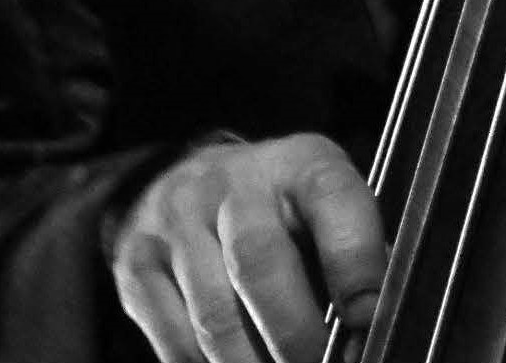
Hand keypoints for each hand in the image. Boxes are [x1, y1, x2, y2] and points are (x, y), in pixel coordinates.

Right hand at [110, 134, 385, 362]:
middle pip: (260, 262)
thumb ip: (352, 255)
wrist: (193, 180)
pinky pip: (174, 343)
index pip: (331, 195)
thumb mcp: (325, 208)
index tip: (366, 317)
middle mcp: (233, 181)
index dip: (354, 260)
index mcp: (298, 162)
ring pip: (214, 317)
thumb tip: (367, 323)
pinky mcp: (137, 264)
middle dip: (296, 335)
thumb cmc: (280, 210)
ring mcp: (177, 220)